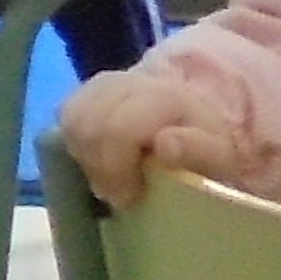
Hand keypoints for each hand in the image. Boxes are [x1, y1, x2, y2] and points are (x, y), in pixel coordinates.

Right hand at [60, 64, 245, 206]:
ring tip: (109, 177)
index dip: (116, 167)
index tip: (129, 197)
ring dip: (87, 158)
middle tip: (117, 194)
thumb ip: (196, 150)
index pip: (119, 128)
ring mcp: (100, 85)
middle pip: (90, 126)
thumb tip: (165, 146)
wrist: (189, 121)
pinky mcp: (82, 93)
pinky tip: (98, 159)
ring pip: (73, 122)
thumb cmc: (201, 145)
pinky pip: (65, 118)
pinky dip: (77, 146)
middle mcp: (128, 82)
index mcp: (163, 96)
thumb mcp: (216, 154)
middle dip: (101, 167)